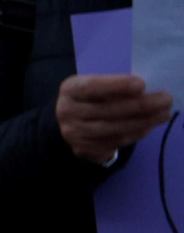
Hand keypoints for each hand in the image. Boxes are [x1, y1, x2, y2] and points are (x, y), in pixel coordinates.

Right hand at [56, 74, 172, 164]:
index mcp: (69, 90)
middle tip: (165, 100)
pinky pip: (117, 141)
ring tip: (164, 114)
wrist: (68, 123)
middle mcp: (68, 112)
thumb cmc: (89, 98)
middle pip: (108, 110)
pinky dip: (137, 133)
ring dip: (144, 121)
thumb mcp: (94, 86)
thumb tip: (144, 91)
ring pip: (115, 128)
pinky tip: (149, 125)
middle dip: (141, 105)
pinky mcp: (85, 149)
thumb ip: (113, 87)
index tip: (142, 84)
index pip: (91, 87)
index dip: (116, 85)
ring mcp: (75, 133)